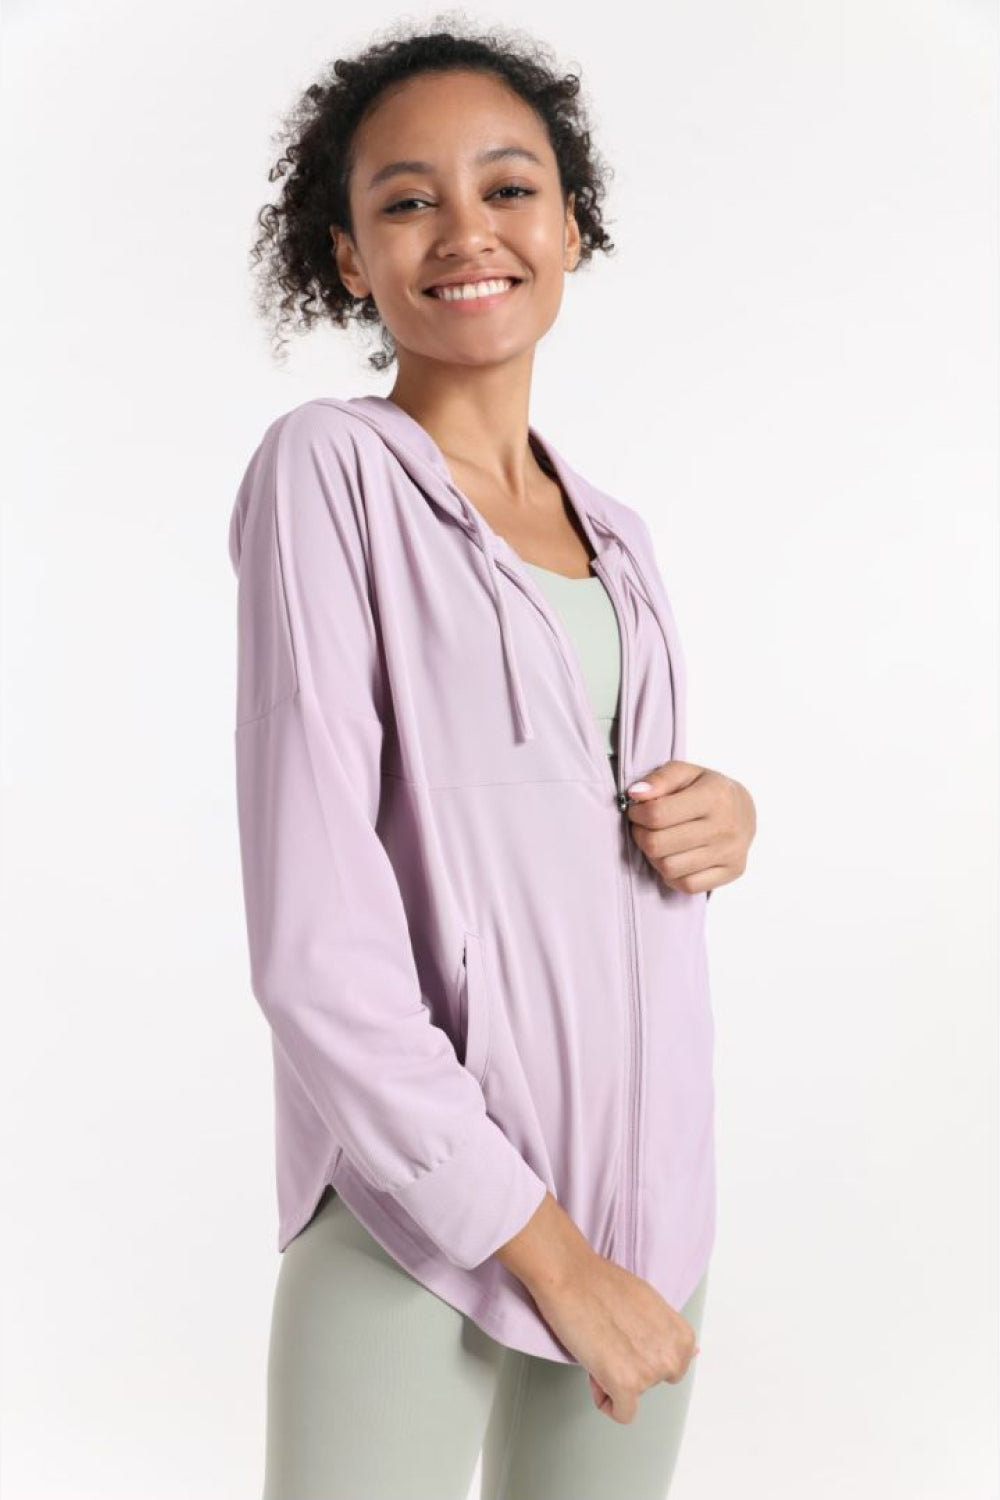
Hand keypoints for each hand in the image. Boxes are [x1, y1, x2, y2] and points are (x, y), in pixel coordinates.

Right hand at [495, 1193, 699, 1423]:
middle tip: (609, 1340)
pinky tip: (595, 1372)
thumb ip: (669, 1333)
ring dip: (612, 1379)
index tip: (626, 1336)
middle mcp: (672, 1356)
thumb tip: (696, 1354)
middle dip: (630, 1368)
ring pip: (633, 1396)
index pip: (670, 1367)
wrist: (571, 1276)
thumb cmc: (603, 1283)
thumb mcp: (652, 1304)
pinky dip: (605, 1400)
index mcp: (682, 1337)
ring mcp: (650, 1373)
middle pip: (651, 1383)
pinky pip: (621, 1413)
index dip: (643, 1354)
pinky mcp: (626, 1385)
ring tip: (598, 1346)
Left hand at [623, 762, 755, 894]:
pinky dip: (673, 875)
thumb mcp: (685, 773)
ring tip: (660, 843)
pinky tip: (675, 858)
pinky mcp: (733, 871)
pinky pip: (687, 886)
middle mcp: (725, 826)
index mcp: (713, 795)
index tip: (637, 811)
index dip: (637, 814)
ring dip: (655, 857)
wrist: (745, 810)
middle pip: (658, 844)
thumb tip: (636, 794)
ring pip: (669, 868)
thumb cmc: (707, 790)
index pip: (657, 814)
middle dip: (641, 836)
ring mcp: (731, 852)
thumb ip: (659, 778)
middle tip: (644, 828)